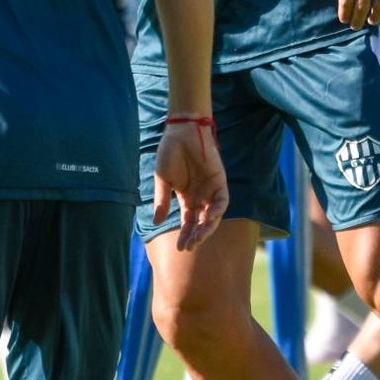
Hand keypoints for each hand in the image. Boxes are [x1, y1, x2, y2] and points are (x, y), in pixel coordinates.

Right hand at [152, 116, 228, 250]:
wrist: (182, 131)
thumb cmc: (170, 152)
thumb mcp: (163, 180)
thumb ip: (162, 201)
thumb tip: (157, 222)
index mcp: (186, 198)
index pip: (188, 222)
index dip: (185, 235)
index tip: (180, 248)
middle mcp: (200, 197)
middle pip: (200, 222)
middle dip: (195, 236)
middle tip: (189, 247)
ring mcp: (211, 190)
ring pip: (213, 215)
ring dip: (206, 227)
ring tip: (198, 238)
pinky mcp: (220, 181)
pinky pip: (222, 201)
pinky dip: (216, 211)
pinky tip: (208, 219)